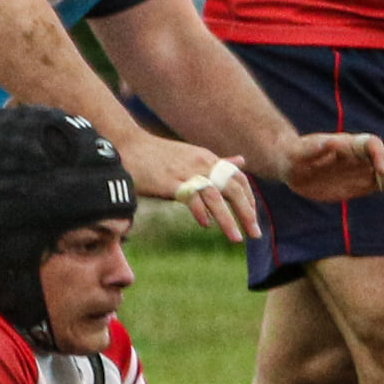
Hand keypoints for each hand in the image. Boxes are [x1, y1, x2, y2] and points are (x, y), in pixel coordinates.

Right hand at [118, 135, 258, 241]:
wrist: (128, 145)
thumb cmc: (160, 155)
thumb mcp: (194, 155)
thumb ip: (219, 163)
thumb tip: (242, 162)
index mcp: (209, 159)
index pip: (239, 180)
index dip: (250, 200)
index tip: (253, 218)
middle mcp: (202, 164)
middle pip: (233, 189)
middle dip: (247, 213)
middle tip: (255, 234)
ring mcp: (186, 172)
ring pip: (216, 197)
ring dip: (228, 220)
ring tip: (236, 238)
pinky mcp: (170, 182)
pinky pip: (191, 198)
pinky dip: (201, 212)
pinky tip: (206, 225)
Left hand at [280, 132, 383, 206]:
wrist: (293, 166)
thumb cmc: (293, 156)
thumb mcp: (298, 152)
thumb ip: (312, 148)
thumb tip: (328, 142)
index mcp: (348, 144)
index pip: (371, 145)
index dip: (379, 155)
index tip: (381, 171)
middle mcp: (361, 154)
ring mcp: (365, 167)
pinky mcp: (365, 181)